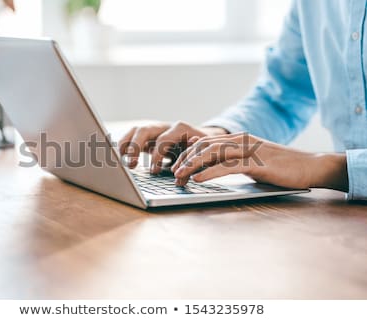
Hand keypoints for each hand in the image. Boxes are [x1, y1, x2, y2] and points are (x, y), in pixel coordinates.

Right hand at [118, 121, 227, 173]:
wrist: (201, 138)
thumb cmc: (200, 148)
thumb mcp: (200, 154)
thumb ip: (191, 163)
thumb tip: (183, 175)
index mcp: (179, 129)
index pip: (163, 139)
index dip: (157, 155)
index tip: (154, 171)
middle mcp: (164, 126)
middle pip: (144, 130)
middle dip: (135, 147)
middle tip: (131, 165)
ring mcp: (155, 129)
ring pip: (135, 130)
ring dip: (126, 144)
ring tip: (119, 159)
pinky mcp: (148, 136)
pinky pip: (132, 137)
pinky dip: (125, 146)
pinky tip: (120, 157)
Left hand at [171, 133, 347, 190]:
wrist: (310, 166)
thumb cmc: (280, 166)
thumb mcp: (251, 160)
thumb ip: (232, 159)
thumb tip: (209, 162)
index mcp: (239, 139)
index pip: (205, 142)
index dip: (187, 153)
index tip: (175, 165)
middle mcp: (241, 141)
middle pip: (205, 145)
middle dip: (185, 158)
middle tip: (172, 172)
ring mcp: (250, 150)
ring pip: (213, 153)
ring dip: (192, 165)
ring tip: (178, 175)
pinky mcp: (257, 163)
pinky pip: (228, 166)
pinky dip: (209, 172)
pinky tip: (198, 179)